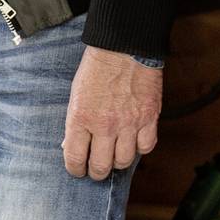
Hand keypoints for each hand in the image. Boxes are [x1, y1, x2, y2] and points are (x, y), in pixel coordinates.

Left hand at [62, 47, 162, 179]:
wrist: (123, 46)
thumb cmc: (96, 68)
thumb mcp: (75, 95)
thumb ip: (74, 122)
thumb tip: (70, 145)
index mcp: (81, 118)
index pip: (75, 158)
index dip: (75, 170)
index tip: (78, 170)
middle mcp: (105, 125)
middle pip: (101, 166)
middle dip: (96, 173)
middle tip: (96, 170)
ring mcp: (129, 123)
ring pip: (124, 161)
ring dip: (118, 162)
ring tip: (115, 156)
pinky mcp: (149, 117)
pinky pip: (146, 146)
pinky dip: (140, 148)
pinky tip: (134, 142)